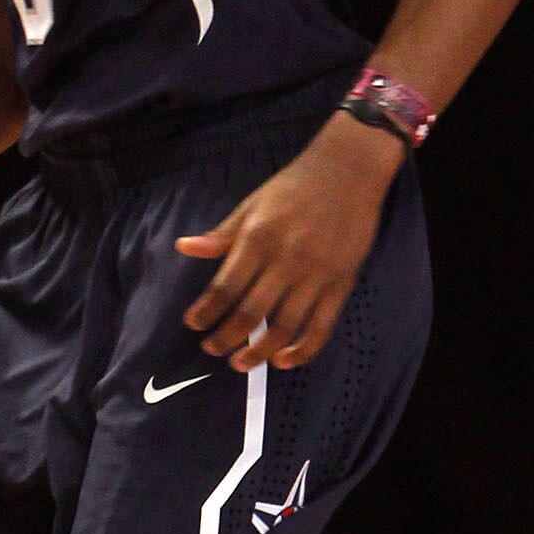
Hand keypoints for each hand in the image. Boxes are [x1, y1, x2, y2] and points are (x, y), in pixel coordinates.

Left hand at [177, 113, 402, 369]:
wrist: (349, 171)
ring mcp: (316, 275)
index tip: (193, 325)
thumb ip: (222, 234)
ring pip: (283, 327)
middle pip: (250, 313)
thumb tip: (184, 247)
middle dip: (226, 338)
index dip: (205, 312)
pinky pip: (321, 328)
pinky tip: (283, 361)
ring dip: (258, 352)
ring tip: (240, 363)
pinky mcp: (342, 284)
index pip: (225, 287)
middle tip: (212, 349)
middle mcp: (286, 260)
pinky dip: (301, 351)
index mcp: (258, 238)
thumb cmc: (294, 186)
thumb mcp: (252, 204)